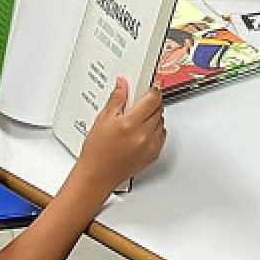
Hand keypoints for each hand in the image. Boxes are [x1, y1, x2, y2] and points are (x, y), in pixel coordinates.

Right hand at [76, 78, 165, 193]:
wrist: (98, 174)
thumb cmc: (97, 151)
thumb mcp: (102, 120)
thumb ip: (116, 100)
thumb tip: (122, 84)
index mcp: (130, 123)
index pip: (152, 99)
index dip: (152, 90)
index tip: (149, 88)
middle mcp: (144, 134)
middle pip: (159, 109)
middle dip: (151, 103)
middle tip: (139, 104)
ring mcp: (151, 145)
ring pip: (162, 121)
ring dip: (153, 117)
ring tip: (137, 120)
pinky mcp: (155, 153)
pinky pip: (162, 135)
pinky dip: (155, 130)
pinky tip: (141, 132)